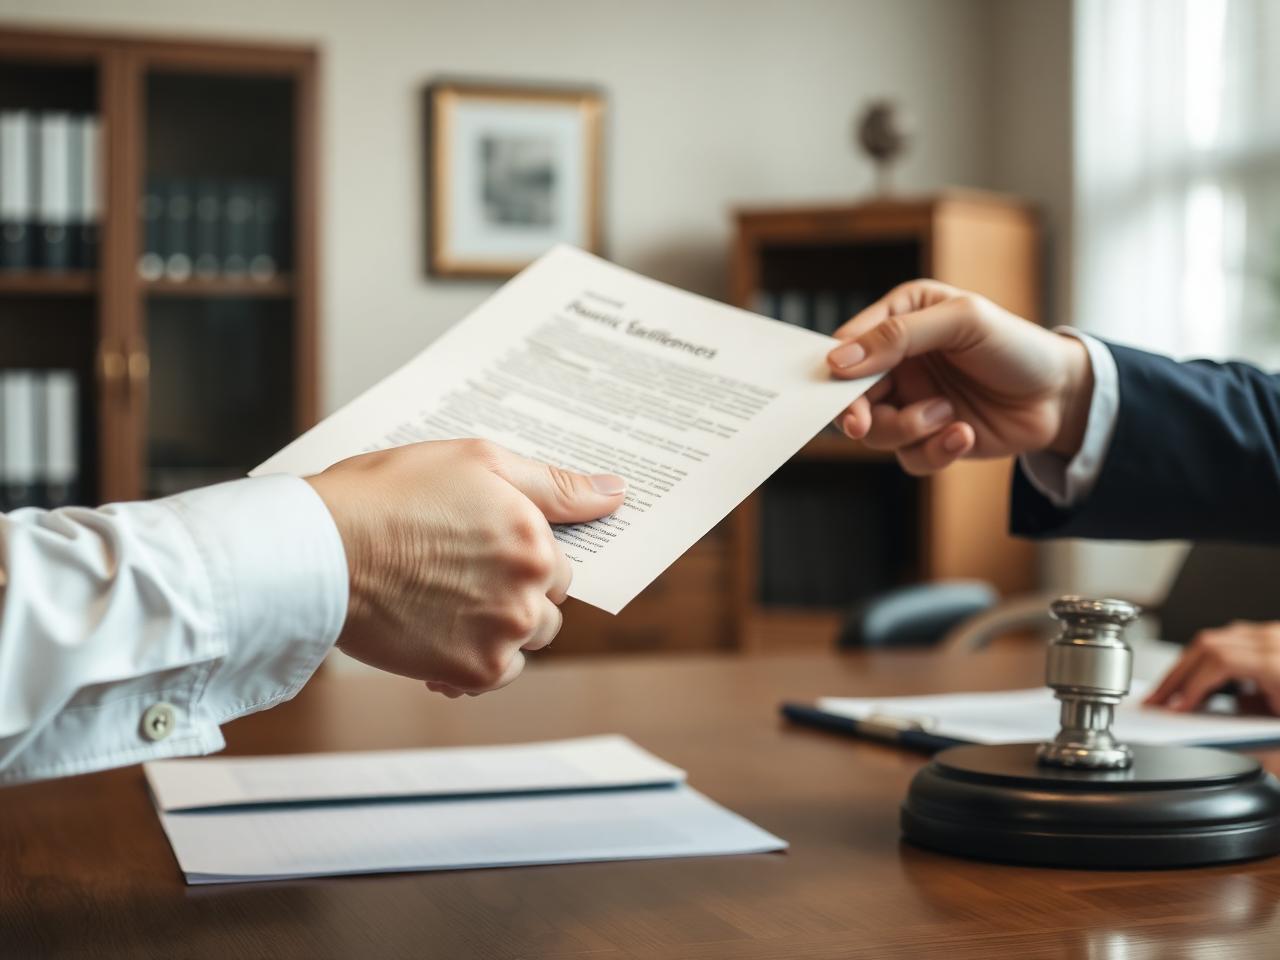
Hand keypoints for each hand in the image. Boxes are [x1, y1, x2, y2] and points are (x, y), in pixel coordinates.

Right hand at [305, 439, 625, 697]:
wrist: (318, 550)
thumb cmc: (388, 494)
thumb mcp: (478, 462)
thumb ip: (555, 484)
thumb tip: (616, 493)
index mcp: (536, 541)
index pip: (559, 565)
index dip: (522, 558)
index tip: (483, 553)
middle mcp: (529, 593)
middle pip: (547, 609)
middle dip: (514, 596)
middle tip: (460, 578)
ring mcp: (501, 636)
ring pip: (523, 644)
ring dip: (496, 631)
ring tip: (445, 605)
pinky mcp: (469, 672)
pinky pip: (493, 679)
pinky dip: (472, 664)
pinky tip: (436, 637)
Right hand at [826, 280, 1094, 474]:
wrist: (1062, 395)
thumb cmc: (1016, 345)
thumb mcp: (962, 321)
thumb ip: (899, 335)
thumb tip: (839, 358)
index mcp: (899, 319)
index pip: (847, 344)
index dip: (836, 369)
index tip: (838, 388)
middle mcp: (899, 362)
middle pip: (851, 396)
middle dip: (858, 413)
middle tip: (863, 424)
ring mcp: (912, 401)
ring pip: (877, 432)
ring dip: (909, 429)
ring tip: (947, 415)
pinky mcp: (929, 437)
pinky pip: (909, 457)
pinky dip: (934, 451)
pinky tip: (964, 434)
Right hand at [1144, 622, 1279, 714]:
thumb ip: (1243, 724)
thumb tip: (1200, 720)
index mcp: (1278, 662)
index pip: (1221, 662)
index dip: (1191, 685)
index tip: (1176, 708)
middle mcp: (1273, 640)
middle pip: (1209, 647)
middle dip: (1176, 677)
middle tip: (1156, 700)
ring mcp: (1270, 634)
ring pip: (1211, 641)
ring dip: (1185, 667)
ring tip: (1168, 692)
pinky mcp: (1267, 637)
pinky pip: (1225, 640)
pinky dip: (1203, 661)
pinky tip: (1193, 681)